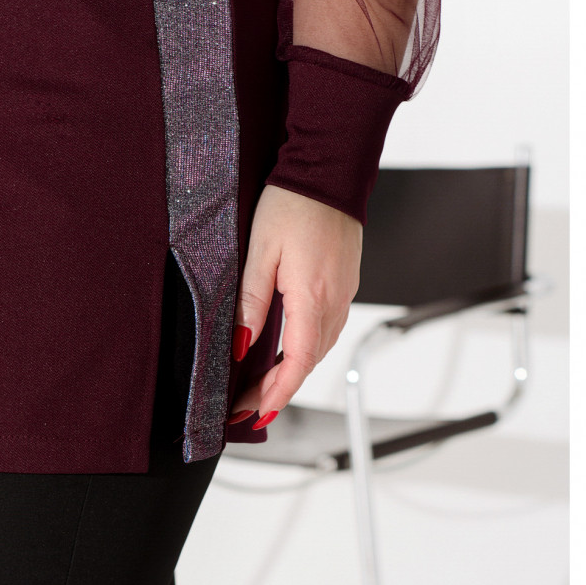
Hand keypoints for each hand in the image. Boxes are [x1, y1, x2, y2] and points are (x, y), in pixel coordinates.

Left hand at [229, 184, 362, 428]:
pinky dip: (305, 349)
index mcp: (312, 296)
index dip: (276, 395)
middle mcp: (334, 300)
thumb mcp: (260, 251)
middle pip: (308, 362)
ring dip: (292, 371)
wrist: (328, 169)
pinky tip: (287, 351)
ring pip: (319, 348)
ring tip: (262, 386)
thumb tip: (241, 344)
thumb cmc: (292, 203)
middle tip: (246, 406)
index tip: (255, 415)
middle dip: (277, 390)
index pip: (297, 363)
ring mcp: (344, 292)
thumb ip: (251, 302)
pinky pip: (326, 328)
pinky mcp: (344, 283)